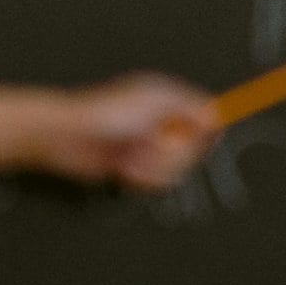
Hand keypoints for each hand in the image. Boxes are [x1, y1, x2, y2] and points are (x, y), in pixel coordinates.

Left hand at [0, 75, 217, 191]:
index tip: (210, 135)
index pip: (206, 118)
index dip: (209, 129)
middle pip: (195, 150)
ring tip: (132, 157)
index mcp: (169, 103)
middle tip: (153, 144)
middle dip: (175, 153)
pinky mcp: (137, 170)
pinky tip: (124, 168)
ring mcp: (150, 150)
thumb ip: (191, 108)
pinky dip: (142, 178)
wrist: (68, 138)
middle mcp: (162, 126)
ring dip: (155, 166)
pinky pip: (156, 183)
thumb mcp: (155, 101)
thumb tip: (217, 116)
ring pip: (177, 170)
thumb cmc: (104, 114)